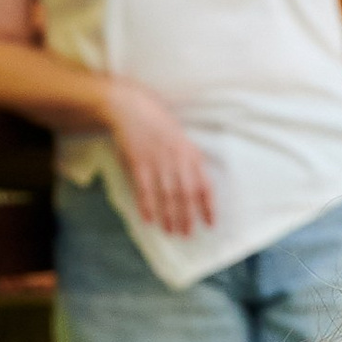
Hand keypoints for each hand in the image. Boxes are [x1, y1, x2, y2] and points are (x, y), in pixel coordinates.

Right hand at [108, 78, 216, 236]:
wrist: (131, 107)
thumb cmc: (158, 124)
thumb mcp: (182, 139)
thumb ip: (190, 161)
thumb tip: (198, 186)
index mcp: (190, 154)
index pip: (204, 185)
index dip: (208, 207)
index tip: (210, 224)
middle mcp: (177, 160)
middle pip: (185, 195)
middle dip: (187, 217)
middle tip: (187, 234)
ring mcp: (157, 162)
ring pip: (166, 196)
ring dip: (169, 216)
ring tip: (170, 231)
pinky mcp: (139, 163)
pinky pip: (144, 190)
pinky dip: (147, 206)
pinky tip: (149, 219)